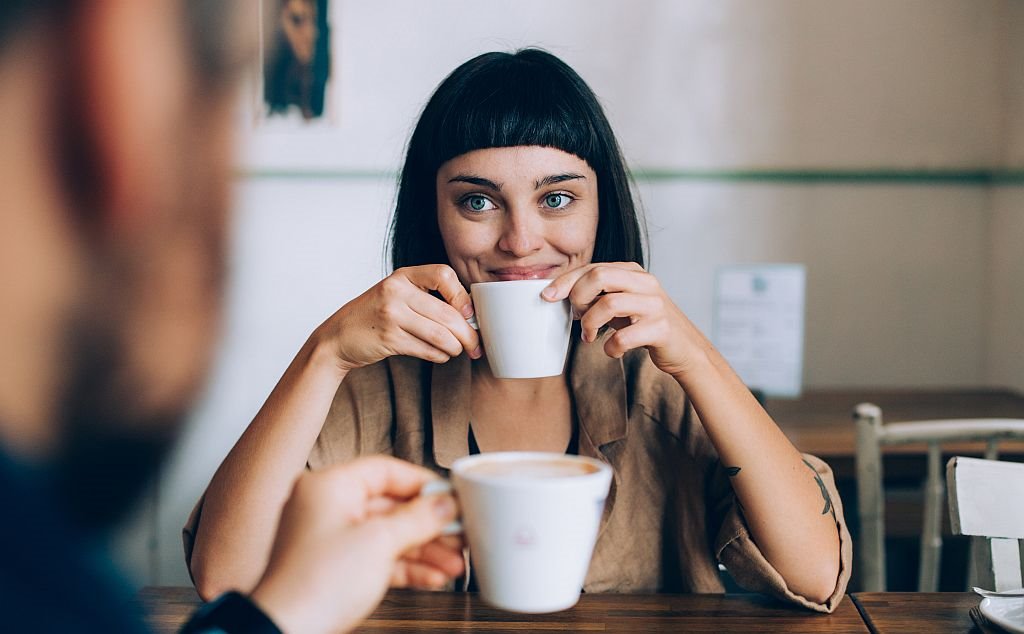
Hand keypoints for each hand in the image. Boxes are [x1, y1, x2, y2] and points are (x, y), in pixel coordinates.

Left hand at [250, 457, 463, 633]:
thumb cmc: (315, 584)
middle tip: (459, 531)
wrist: (288, 632)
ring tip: (454, 562)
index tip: (451, 495)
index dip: (422, 483)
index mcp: (328, 487)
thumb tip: (444, 503)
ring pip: (388, 535)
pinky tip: (433, 577)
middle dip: (429, 524)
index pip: (384, 471)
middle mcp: (326, 507)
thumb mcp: (378, 542)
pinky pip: (378, 558)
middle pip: (390, 505)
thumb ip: (418, 518)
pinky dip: (405, 566)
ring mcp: (330, 539)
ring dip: (423, 549)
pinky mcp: (336, 569)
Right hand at [317, 265, 480, 372]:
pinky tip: (441, 355)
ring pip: (440, 334)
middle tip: (475, 345)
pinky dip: (440, 355)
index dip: (462, 295)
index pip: (443, 274)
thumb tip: (470, 314)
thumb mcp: (397, 294)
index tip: (469, 313)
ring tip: (458, 351)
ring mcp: (392, 315)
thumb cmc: (375, 315)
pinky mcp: (389, 339)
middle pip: (447, 313)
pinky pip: (427, 350)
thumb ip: (427, 297)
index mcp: (403, 276)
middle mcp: (396, 291)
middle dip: (468, 334)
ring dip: (455, 347)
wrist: (338, 336)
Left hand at [542, 262, 707, 378]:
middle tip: (576, 318)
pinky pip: (624, 337)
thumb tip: (556, 292)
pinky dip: (610, 347)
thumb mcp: (621, 302)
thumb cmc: (644, 324)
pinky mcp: (662, 329)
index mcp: (633, 272)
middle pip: (599, 276)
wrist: (684, 349)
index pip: (592, 267)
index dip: (565, 281)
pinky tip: (612, 350)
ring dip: (590, 324)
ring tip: (589, 337)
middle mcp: (646, 283)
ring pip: (609, 304)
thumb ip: (597, 293)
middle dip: (578, 298)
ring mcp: (655, 305)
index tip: (547, 296)